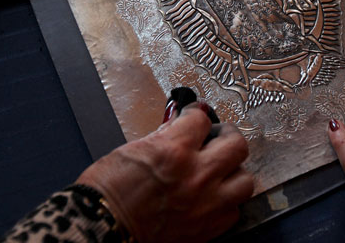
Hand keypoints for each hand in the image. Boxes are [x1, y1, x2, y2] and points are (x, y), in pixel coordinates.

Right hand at [76, 104, 253, 242]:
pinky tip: (212, 198)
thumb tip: (179, 128)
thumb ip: (163, 137)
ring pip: (244, 180)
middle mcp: (196, 175)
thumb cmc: (107, 193)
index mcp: (174, 150)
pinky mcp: (206, 229)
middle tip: (218, 137)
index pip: (202, 119)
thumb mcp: (131, 150)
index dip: (196, 115)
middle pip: (236, 144)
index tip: (195, 117)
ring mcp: (205, 204)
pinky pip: (233, 212)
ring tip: (220, 171)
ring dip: (233, 173)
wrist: (100, 228)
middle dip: (226, 136)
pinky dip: (226, 203)